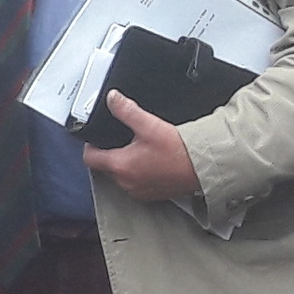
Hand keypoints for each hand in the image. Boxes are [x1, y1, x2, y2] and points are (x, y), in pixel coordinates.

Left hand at [82, 92, 203, 203]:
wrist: (204, 167)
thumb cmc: (179, 150)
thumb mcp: (149, 125)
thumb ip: (127, 111)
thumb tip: (112, 98)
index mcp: (121, 166)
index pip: (90, 158)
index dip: (90, 146)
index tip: (96, 138)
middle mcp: (126, 183)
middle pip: (105, 167)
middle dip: (109, 153)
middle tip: (121, 140)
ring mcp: (138, 191)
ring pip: (121, 176)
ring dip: (125, 164)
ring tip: (138, 150)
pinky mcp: (151, 195)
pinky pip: (136, 184)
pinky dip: (138, 174)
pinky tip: (151, 162)